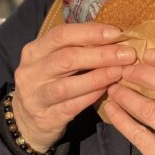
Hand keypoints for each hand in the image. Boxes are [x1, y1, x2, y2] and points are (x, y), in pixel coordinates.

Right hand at [12, 22, 136, 151]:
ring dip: (97, 77)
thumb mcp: (53, 61)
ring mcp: (35, 97)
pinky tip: (107, 90)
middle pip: (66, 59)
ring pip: (67, 86)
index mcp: (33, 52)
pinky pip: (71, 107)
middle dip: (100, 55)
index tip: (116, 33)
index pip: (60, 35)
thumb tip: (113, 37)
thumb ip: (76, 49)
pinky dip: (91, 97)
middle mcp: (30, 73)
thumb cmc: (48, 83)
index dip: (89, 32)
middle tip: (127, 54)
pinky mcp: (45, 118)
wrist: (27, 121)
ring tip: (119, 72)